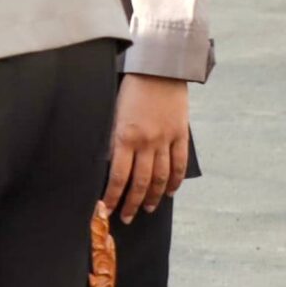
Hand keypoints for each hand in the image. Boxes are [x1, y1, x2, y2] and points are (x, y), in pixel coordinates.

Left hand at [102, 72, 189, 222]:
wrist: (158, 69)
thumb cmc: (128, 88)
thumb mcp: (112, 112)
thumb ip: (112, 138)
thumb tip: (106, 162)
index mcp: (124, 136)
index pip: (118, 176)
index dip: (113, 197)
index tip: (107, 210)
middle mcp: (146, 142)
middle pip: (140, 182)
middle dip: (132, 203)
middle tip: (127, 217)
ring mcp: (166, 140)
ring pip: (160, 177)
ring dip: (152, 196)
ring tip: (146, 209)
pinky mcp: (181, 135)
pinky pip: (178, 164)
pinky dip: (174, 181)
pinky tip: (168, 192)